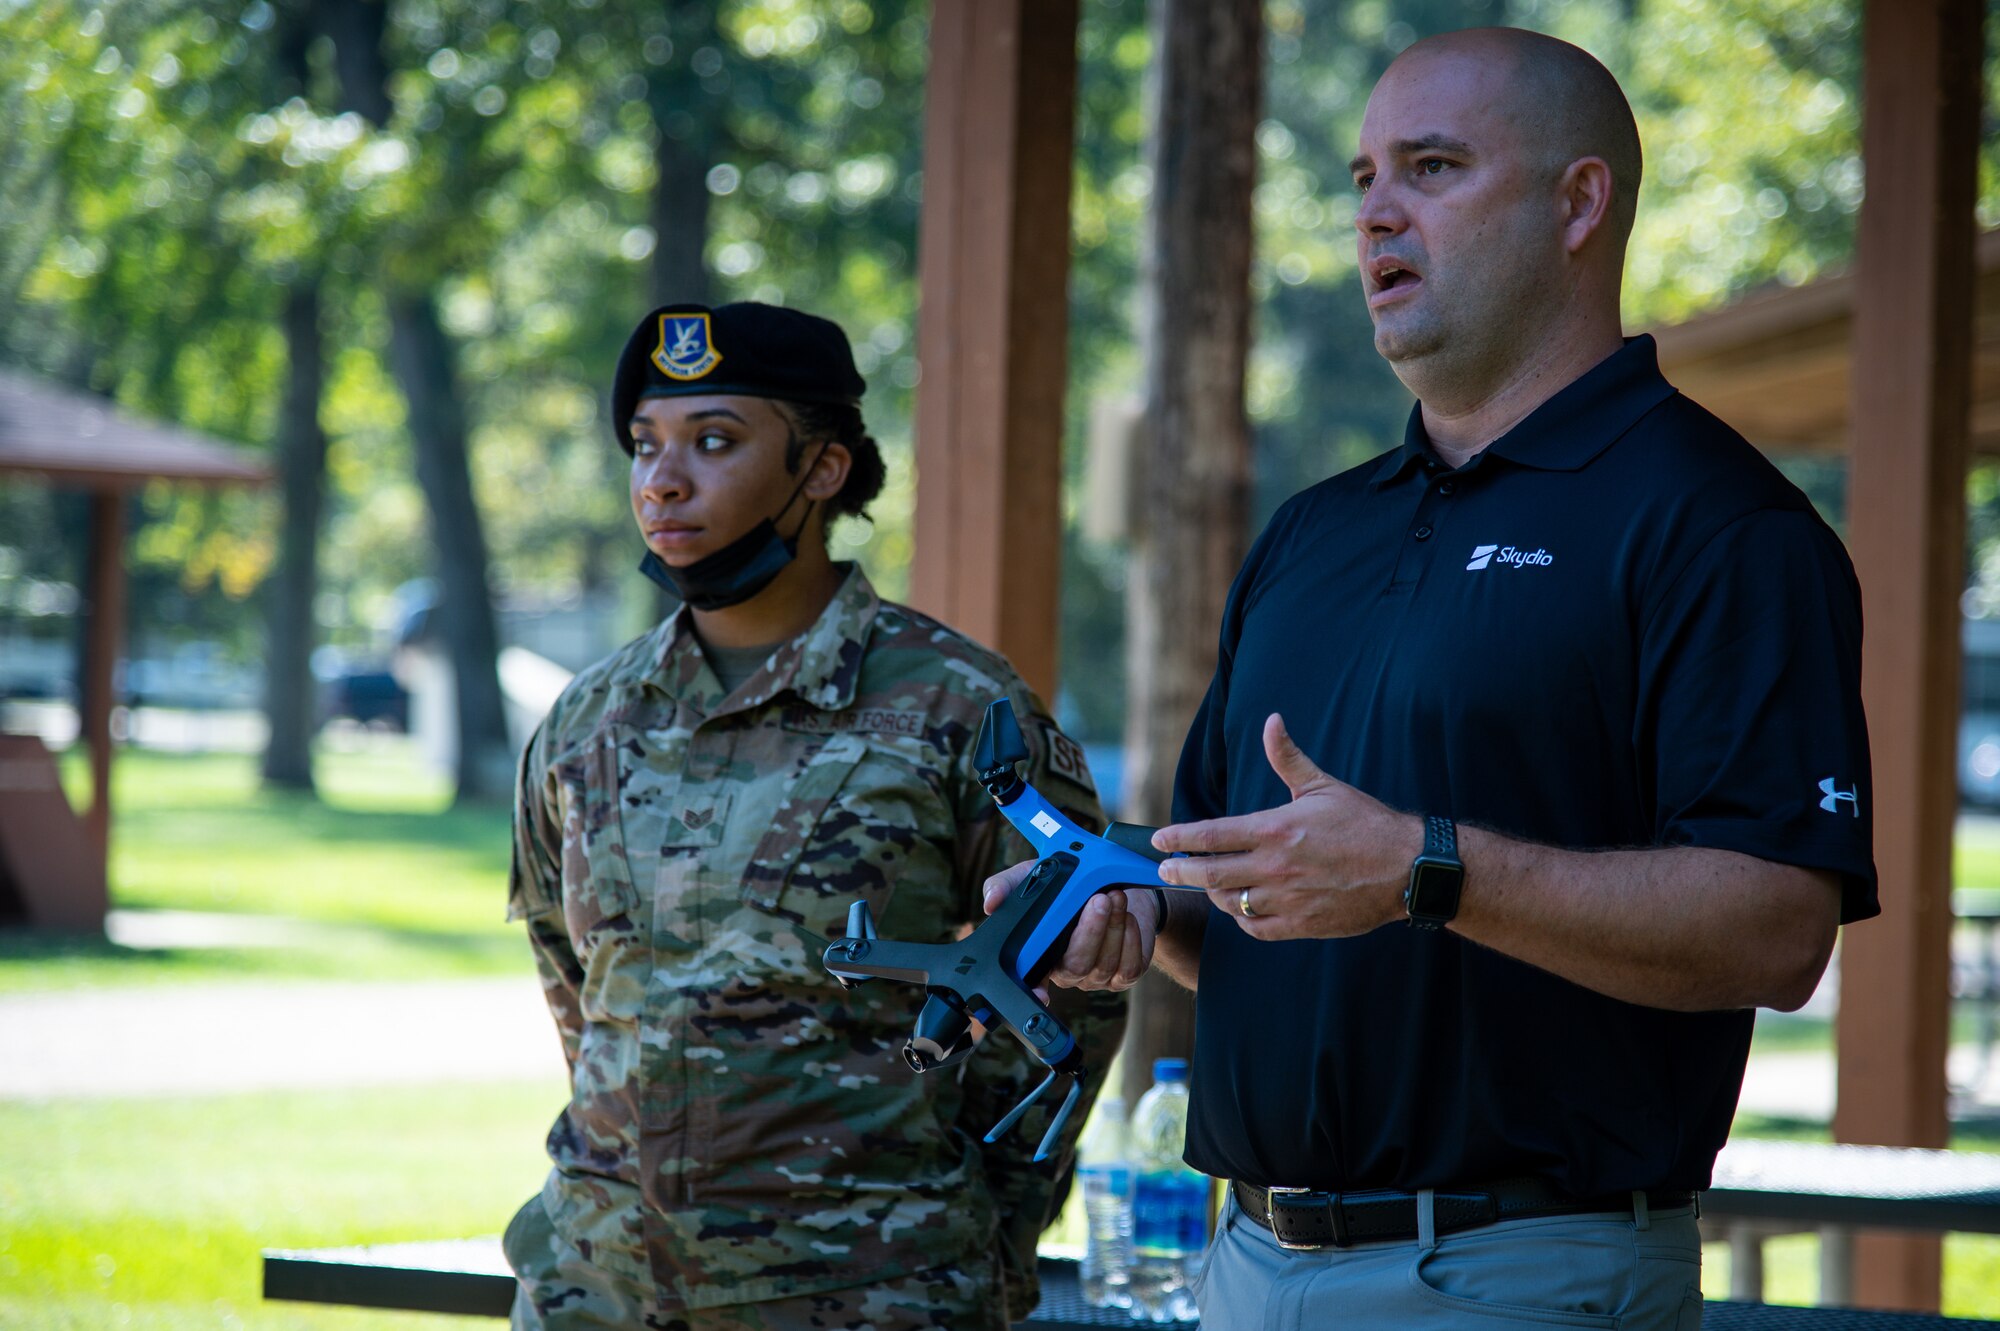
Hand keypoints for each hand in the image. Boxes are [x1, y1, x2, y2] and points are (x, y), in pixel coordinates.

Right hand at [981, 859, 1158, 997]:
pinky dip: (1130, 940)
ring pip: (1103, 964)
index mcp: (1040, 956)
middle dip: (1089, 932)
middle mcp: (1066, 971)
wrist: (1116, 887)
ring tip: (1115, 896)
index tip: (1039, 995)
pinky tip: (1126, 917)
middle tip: (1098, 899)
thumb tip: (990, 902)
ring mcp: (1095, 976)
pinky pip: (1128, 967)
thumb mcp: (1032, 878)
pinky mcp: (1123, 974)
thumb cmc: (1069, 887)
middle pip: (1076, 966)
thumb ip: (1006, 887)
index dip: (1033, 993)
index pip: (1029, 983)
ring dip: (1112, 927)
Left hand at [1152, 713, 1421, 940]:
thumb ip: (1288, 757)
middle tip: (1165, 870)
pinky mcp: (1301, 923)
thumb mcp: (1323, 785)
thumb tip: (1272, 721)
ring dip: (1212, 893)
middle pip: (1209, 873)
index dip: (1178, 838)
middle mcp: (1274, 866)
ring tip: (1206, 884)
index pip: (1210, 835)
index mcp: (1274, 829)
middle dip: (1180, 871)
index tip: (1160, 840)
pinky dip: (1242, 918)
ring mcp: (1286, 898)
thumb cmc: (1365, 822)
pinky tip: (1240, 907)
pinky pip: (1256, 926)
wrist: (1406, 867)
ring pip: (1229, 902)